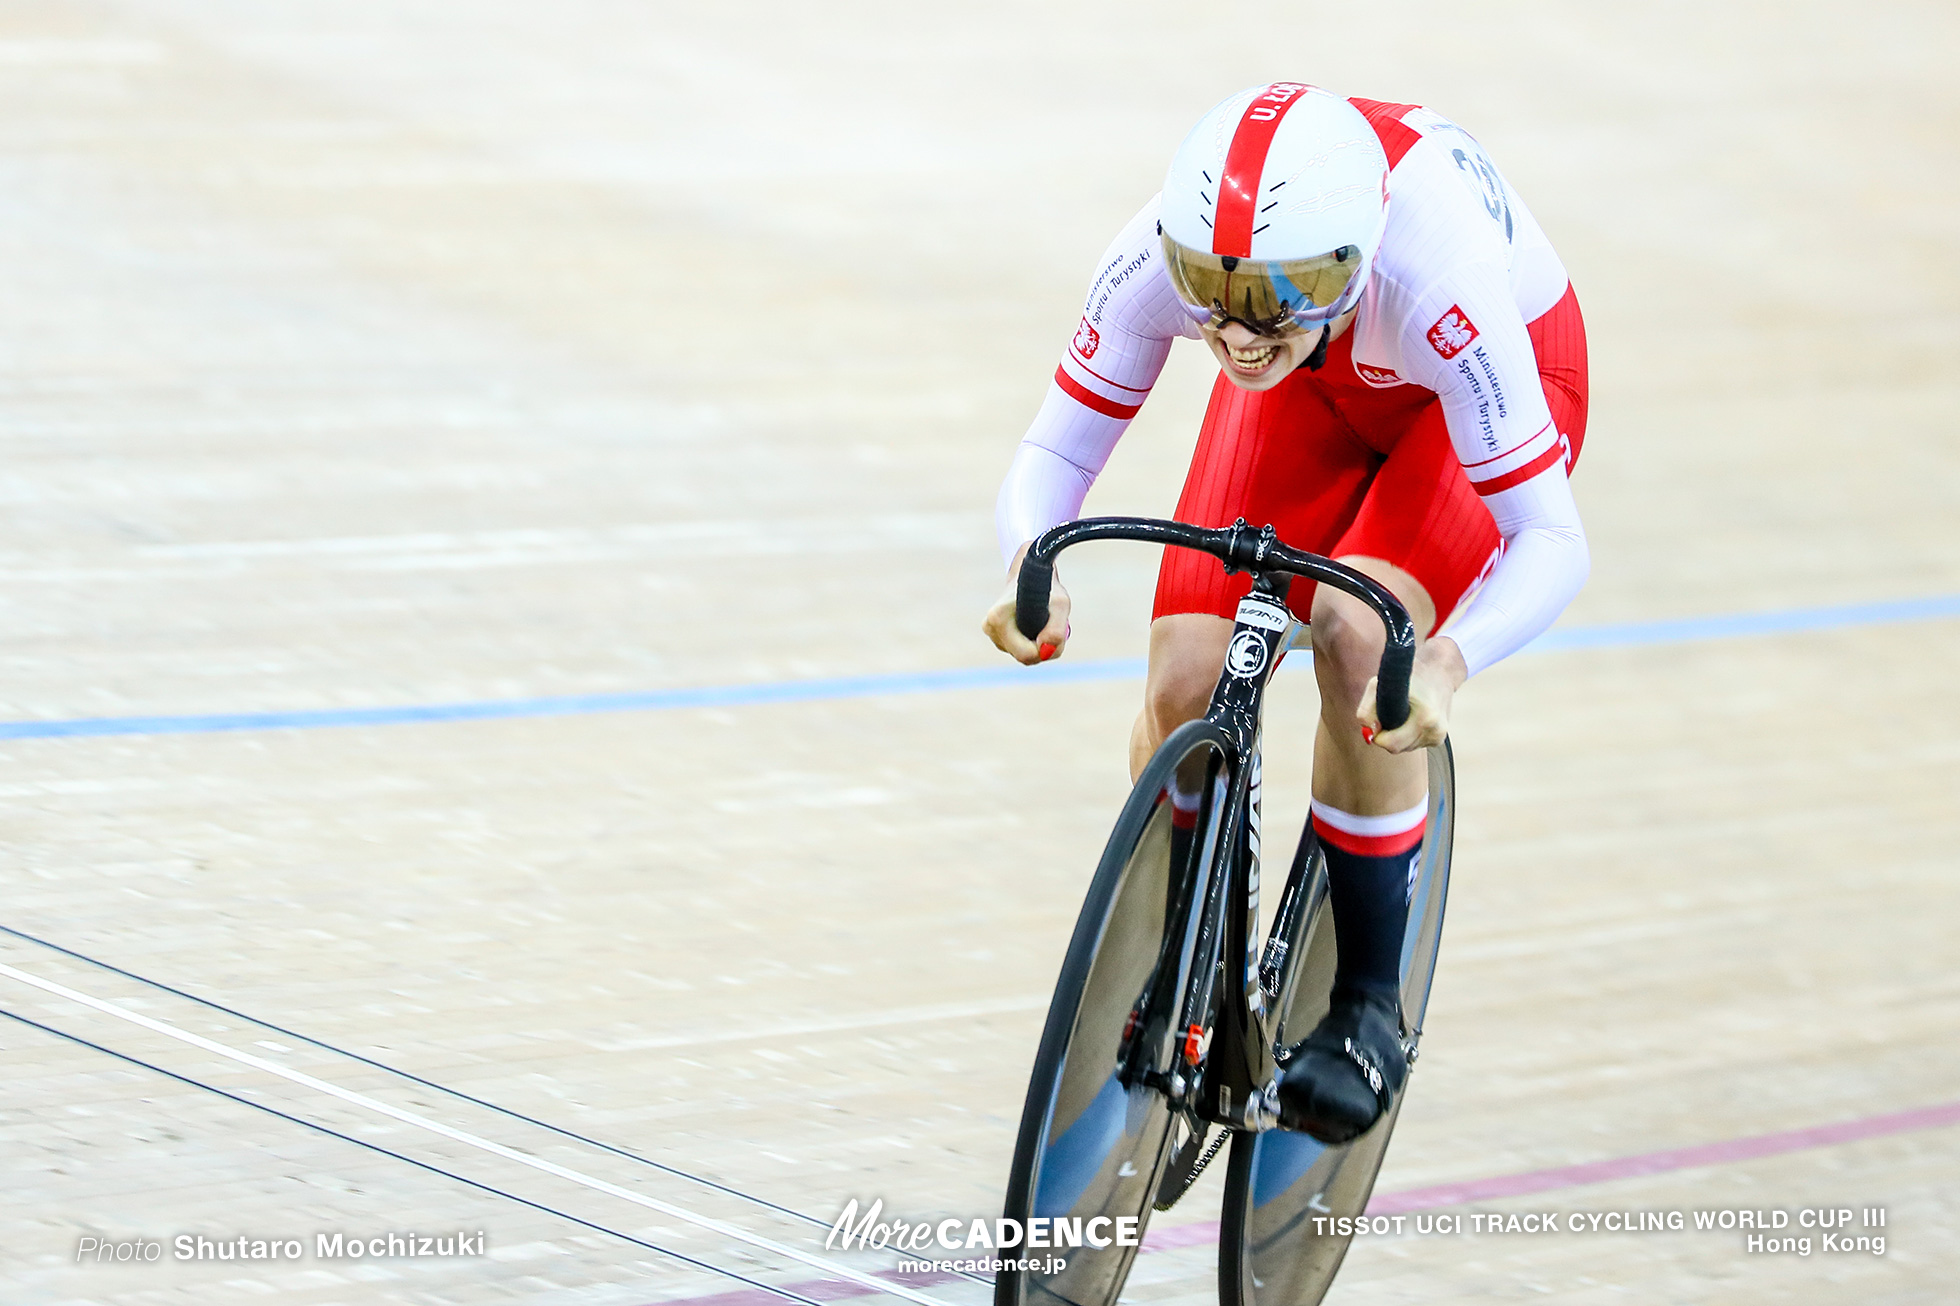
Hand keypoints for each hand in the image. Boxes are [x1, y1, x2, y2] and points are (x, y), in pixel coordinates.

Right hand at [982, 542, 1071, 664]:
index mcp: (998, 618)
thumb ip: (1057, 630)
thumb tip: (1046, 652)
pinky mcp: (996, 637)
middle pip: (1024, 657)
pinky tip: (1034, 625)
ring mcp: (991, 633)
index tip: (1054, 631)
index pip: (1025, 654)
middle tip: (1054, 626)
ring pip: (1022, 656)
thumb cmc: (1046, 587)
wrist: (1031, 573)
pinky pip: (1020, 651)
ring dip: (1038, 646)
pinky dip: (1032, 643)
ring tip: (1044, 622)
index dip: (1045, 649)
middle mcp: (990, 627)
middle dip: (1043, 648)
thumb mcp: (1060, 605)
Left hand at [1357, 637, 1466, 752]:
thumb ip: (1367, 710)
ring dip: (1397, 736)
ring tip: (1402, 713)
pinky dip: (1407, 735)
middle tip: (1387, 715)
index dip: (1379, 735)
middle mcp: (1435, 730)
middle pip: (1397, 748)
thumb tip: (1370, 733)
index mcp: (1426, 717)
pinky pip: (1413, 745)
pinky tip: (1411, 718)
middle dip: (1386, 736)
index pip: (1392, 743)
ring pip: (1405, 748)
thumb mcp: (1380, 684)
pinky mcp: (1439, 739)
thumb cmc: (1406, 676)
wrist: (1438, 672)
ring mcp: (1439, 736)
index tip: (1377, 721)